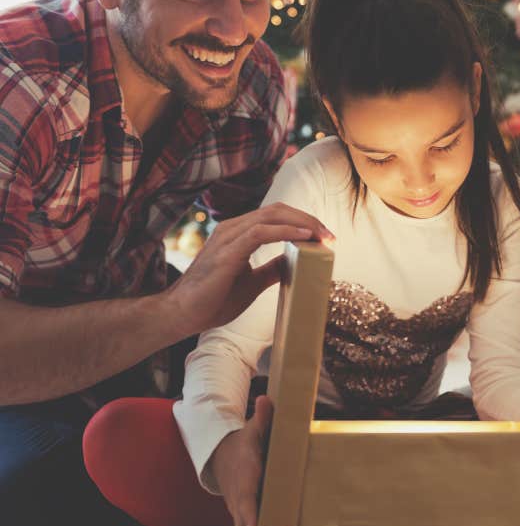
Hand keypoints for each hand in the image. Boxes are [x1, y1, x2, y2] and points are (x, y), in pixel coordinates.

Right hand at [166, 202, 333, 337]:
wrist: (183, 315)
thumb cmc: (212, 300)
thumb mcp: (252, 282)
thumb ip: (271, 269)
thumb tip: (294, 260)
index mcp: (238, 233)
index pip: (276, 216)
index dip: (303, 222)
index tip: (325, 237)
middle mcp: (233, 228)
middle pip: (278, 211)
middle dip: (308, 220)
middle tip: (330, 235)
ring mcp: (229, 236)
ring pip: (272, 216)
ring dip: (302, 224)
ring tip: (323, 236)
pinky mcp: (228, 250)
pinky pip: (261, 232)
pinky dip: (286, 232)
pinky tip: (304, 238)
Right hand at [211, 394, 273, 525]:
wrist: (221, 456)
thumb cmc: (244, 443)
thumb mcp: (252, 429)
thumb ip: (262, 416)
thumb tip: (266, 399)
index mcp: (245, 476)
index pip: (245, 500)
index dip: (249, 516)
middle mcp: (239, 496)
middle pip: (243, 523)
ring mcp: (238, 508)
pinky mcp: (242, 514)